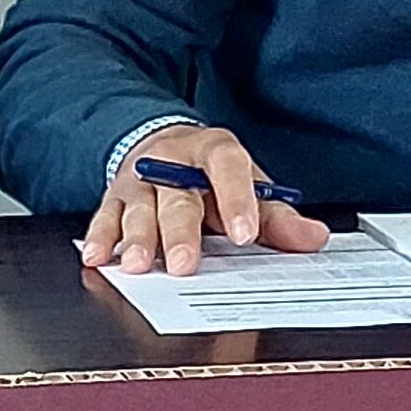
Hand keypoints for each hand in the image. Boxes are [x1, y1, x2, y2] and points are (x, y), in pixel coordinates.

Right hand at [81, 124, 328, 277]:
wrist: (162, 145)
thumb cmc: (210, 175)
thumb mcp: (248, 185)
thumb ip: (277, 217)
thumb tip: (314, 238)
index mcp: (213, 151)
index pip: (227, 168)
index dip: (237, 199)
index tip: (245, 233)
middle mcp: (172, 162)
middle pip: (176, 196)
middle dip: (179, 232)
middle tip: (183, 263)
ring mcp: (139, 180)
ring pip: (137, 208)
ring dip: (135, 238)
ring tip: (137, 265)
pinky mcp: (113, 198)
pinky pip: (103, 217)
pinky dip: (99, 238)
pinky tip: (97, 257)